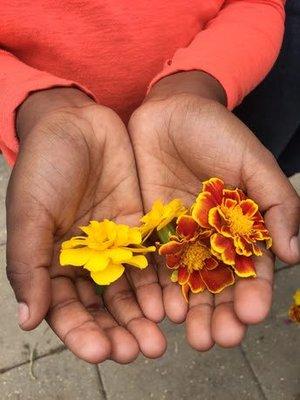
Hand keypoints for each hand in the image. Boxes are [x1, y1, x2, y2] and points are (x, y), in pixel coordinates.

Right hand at [6, 88, 165, 363]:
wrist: (77, 124)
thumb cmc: (44, 166)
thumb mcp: (30, 213)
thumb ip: (28, 264)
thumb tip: (29, 321)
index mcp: (52, 262)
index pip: (67, 309)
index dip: (82, 333)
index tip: (101, 351)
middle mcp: (86, 260)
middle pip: (104, 307)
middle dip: (122, 330)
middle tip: (143, 350)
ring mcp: (115, 245)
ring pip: (131, 290)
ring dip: (145, 315)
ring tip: (162, 337)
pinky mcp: (140, 227)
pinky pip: (152, 261)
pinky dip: (161, 283)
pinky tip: (173, 302)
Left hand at [129, 72, 299, 349]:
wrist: (170, 113)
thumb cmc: (217, 133)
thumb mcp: (254, 163)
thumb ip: (277, 204)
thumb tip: (296, 253)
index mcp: (243, 226)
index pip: (253, 268)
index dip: (254, 293)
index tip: (251, 316)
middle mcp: (213, 238)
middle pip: (219, 284)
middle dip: (220, 313)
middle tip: (217, 339)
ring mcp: (182, 236)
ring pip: (188, 282)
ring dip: (191, 311)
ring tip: (192, 335)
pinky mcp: (154, 230)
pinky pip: (157, 264)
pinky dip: (160, 289)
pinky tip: (161, 310)